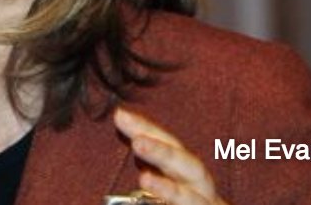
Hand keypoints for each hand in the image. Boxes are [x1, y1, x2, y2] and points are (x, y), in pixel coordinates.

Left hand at [113, 107, 228, 204]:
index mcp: (183, 177)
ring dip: (171, 190)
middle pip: (190, 166)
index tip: (119, 115)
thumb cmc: (168, 202)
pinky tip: (157, 200)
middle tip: (137, 142)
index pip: (169, 146)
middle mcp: (201, 193)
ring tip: (145, 180)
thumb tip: (109, 151)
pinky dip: (178, 204)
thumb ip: (140, 181)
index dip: (147, 129)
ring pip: (197, 200)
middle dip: (165, 153)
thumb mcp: (147, 191)